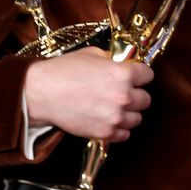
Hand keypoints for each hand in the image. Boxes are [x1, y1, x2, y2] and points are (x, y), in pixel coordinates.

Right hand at [24, 46, 153, 141]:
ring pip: (137, 119)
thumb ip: (112, 60)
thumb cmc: (63, 71)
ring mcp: (115, 117)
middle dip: (136, 95)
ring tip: (114, 108)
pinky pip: (124, 134)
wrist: (42, 93)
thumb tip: (120, 63)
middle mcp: (123, 96)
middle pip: (146, 100)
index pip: (148, 75)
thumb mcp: (91, 54)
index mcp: (122, 74)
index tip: (135, 77)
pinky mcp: (105, 133)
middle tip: (122, 92)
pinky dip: (119, 128)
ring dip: (128, 113)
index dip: (140, 75)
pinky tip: (108, 119)